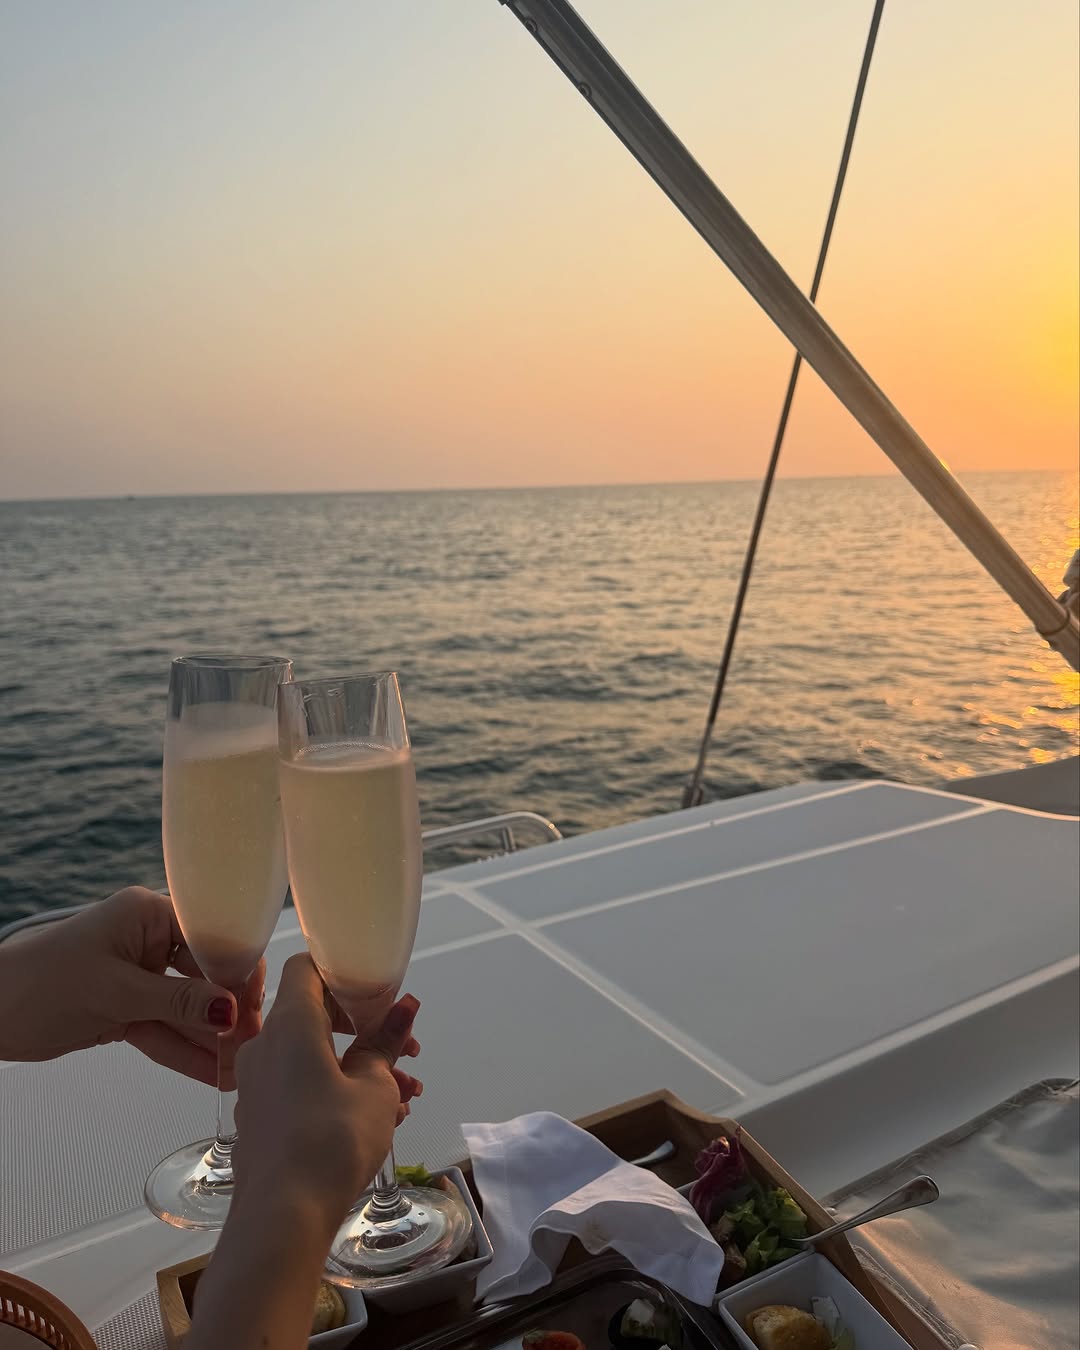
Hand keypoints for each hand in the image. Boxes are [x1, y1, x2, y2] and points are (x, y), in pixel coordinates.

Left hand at [0, 887, 262, 1084]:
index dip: (238, 974)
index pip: (212, 938)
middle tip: (254, 1047)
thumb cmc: (39, 983)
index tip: (257, 1009)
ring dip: (210, 1041)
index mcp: (149, 914)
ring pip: (186, 1009)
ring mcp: (139, 975)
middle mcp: (149, 939)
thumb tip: (231, 1011)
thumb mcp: (115, 992)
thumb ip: (177, 1003)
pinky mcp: (126, 1008)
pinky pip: (165, 1029)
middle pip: (205, 976)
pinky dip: (184, 1052)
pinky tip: (212, 1073)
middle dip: (229, 1014)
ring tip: (240, 1070)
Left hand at [233, 954, 421, 1220]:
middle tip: (405, 1053)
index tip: (377, 991)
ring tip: (405, 1097)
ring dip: (357, 1066)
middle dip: (364, 1029)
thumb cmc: (332, 1139)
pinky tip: (374, 1122)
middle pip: (313, 1014)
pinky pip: (299, 1087)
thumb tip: (404, 1007)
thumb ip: (386, 1043)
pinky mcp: (259, 1119)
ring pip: (312, 1057)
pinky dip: (334, 1091)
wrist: (280, 1217)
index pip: (305, 966)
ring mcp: (257, 1084)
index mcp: (290, 1023)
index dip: (341, 969)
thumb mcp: (374, 1088)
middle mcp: (264, 1045)